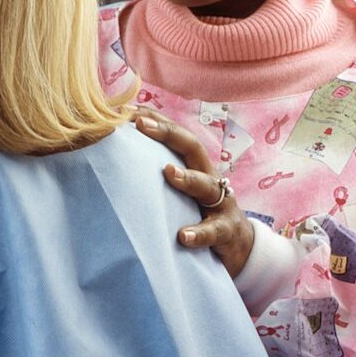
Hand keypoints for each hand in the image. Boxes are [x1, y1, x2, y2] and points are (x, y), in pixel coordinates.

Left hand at [132, 107, 254, 276]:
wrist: (239, 245)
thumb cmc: (198, 212)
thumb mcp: (179, 190)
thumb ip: (157, 175)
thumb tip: (116, 161)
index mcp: (196, 166)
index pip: (176, 136)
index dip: (156, 120)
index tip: (128, 111)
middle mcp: (210, 178)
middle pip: (193, 148)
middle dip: (168, 133)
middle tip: (142, 125)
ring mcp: (221, 203)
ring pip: (206, 185)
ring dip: (187, 178)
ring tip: (167, 172)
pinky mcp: (226, 231)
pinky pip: (213, 231)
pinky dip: (198, 233)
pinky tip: (183, 235)